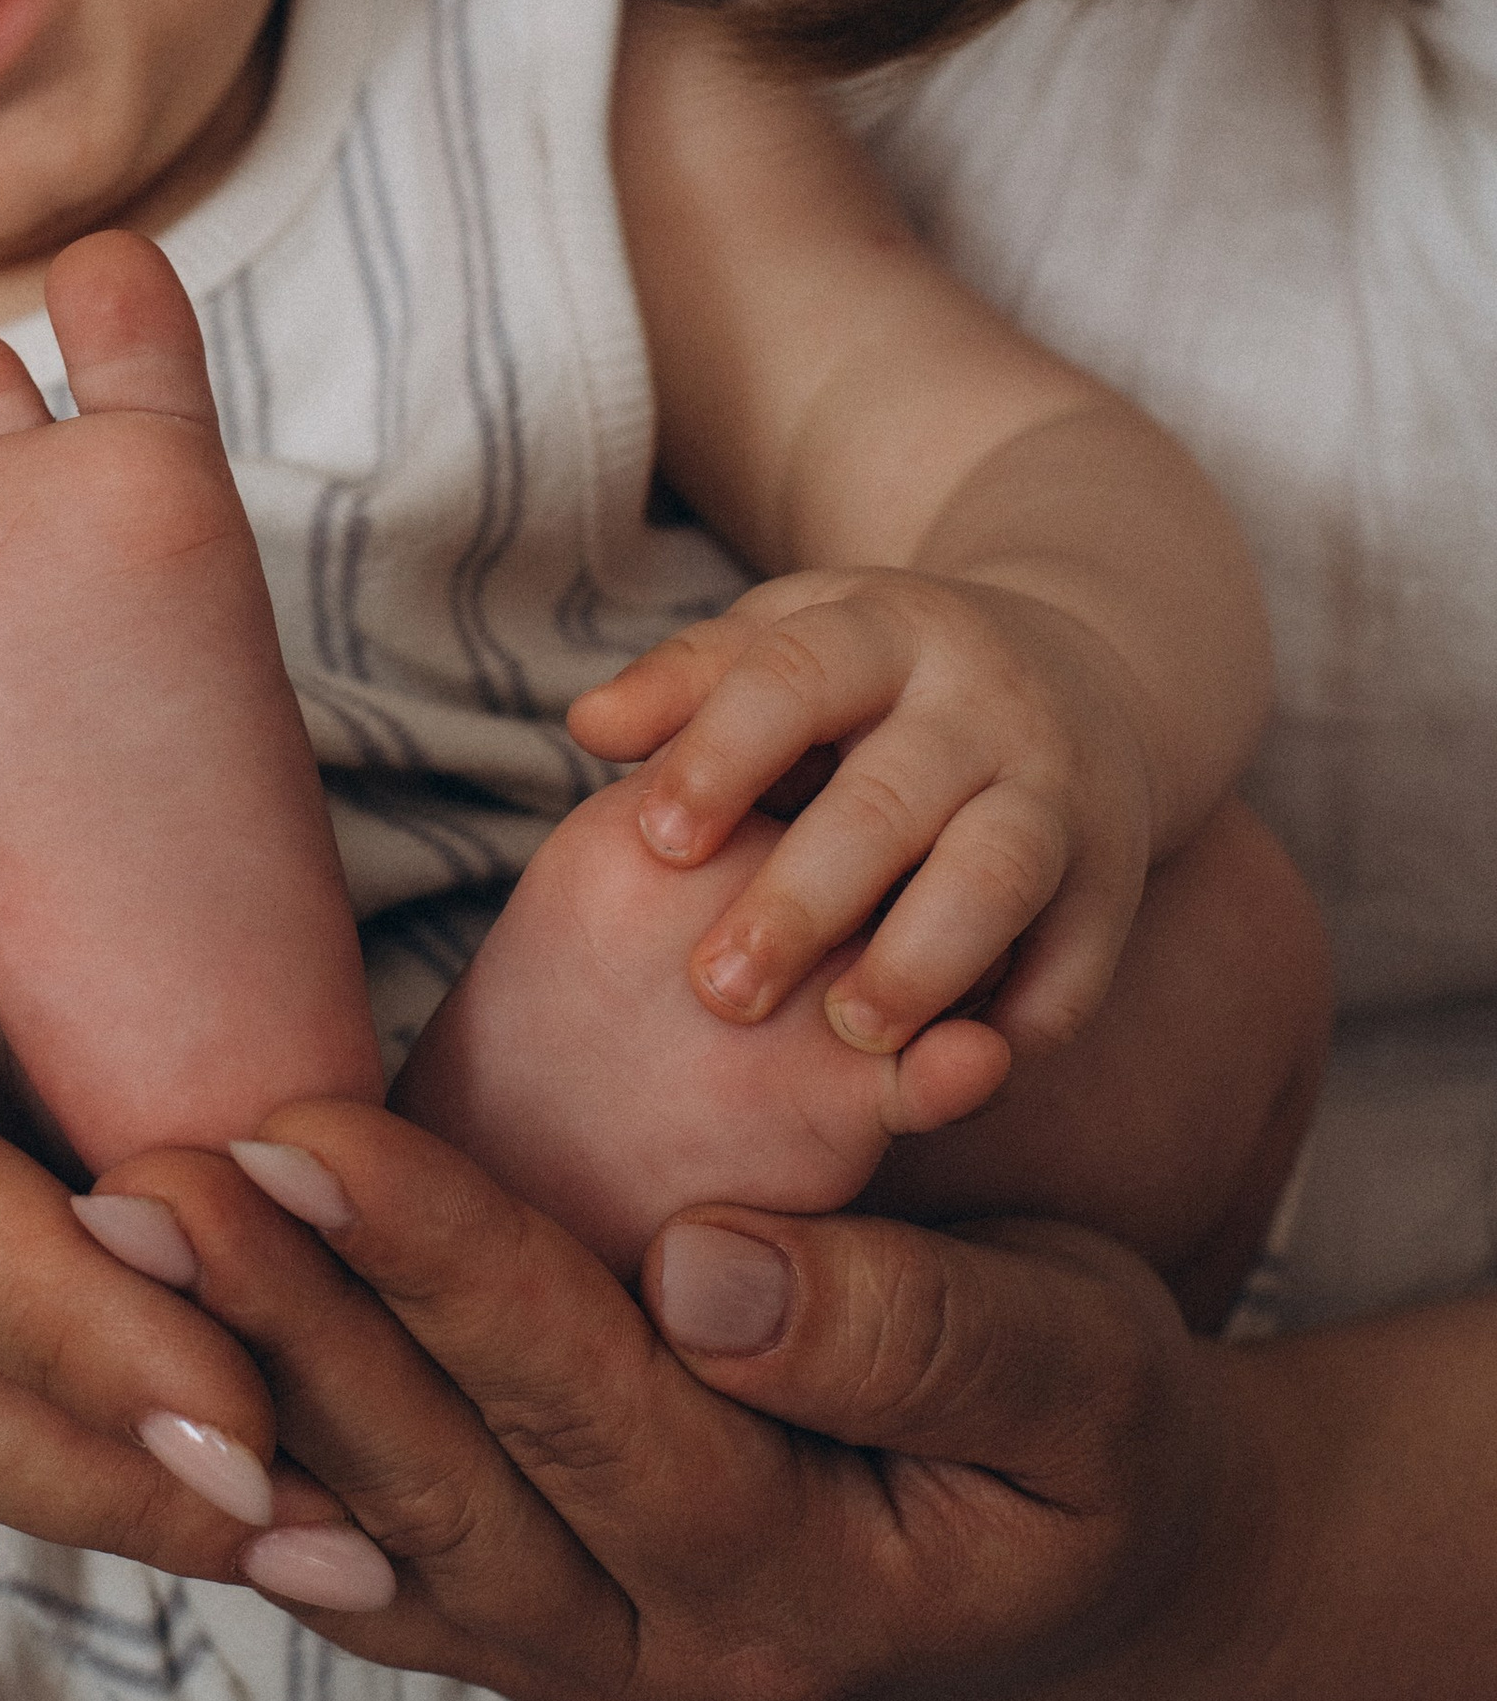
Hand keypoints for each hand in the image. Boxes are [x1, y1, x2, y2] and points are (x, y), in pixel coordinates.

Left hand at [99, 1102, 1253, 1700]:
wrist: (1103, 1573)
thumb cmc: (1097, 1438)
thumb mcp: (1085, 1374)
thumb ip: (915, 1330)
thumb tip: (709, 1267)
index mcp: (799, 1588)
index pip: (586, 1406)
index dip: (440, 1265)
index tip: (306, 1126)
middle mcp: (659, 1657)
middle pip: (436, 1479)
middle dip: (279, 1318)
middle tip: (140, 1180)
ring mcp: (579, 1656)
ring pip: (373, 1525)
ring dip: (234, 1380)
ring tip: (111, 1238)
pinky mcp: (531, 1614)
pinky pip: (370, 1558)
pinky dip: (257, 1470)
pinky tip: (147, 1383)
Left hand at [568, 572, 1156, 1058]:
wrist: (1073, 676)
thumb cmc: (873, 680)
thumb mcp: (787, 642)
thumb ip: (687, 684)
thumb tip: (588, 725)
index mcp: (883, 632)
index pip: (796, 677)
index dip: (723, 756)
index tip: (656, 841)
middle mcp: (981, 705)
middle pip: (891, 798)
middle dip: (804, 898)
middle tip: (718, 989)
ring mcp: (1059, 790)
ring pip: (997, 873)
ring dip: (923, 958)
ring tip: (848, 1029)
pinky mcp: (1113, 880)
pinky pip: (1079, 960)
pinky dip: (1023, 1019)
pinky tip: (950, 1068)